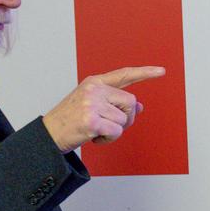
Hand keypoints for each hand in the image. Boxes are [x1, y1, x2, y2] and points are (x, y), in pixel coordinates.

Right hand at [42, 67, 165, 150]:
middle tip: (109, 125)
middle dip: (126, 118)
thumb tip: (139, 107)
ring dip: (114, 131)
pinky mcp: (92, 121)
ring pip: (124, 120)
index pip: (123, 75)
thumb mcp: (92, 105)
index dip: (144, 73)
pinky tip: (94, 137)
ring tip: (96, 130)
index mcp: (94, 82)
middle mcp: (94, 90)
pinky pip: (116, 132)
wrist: (48, 134)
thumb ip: (114, 103)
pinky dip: (108, 139)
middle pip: (131, 103)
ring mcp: (92, 104)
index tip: (161, 71)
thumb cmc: (70, 120)